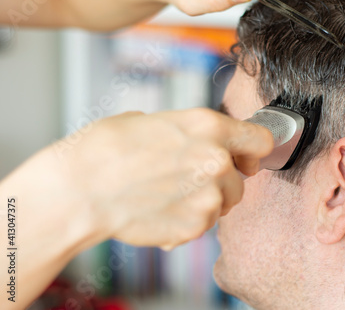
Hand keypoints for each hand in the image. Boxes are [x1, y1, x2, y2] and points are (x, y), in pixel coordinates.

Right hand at [54, 109, 272, 249]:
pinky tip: (162, 211)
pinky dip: (190, 221)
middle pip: (242, 177)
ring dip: (207, 201)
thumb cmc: (106, 150)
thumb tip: (196, 139)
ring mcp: (209, 195)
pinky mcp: (197, 225)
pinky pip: (206, 223)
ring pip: (226, 202)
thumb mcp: (151, 122)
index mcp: (208, 126)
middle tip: (192, 180)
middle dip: (223, 180)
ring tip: (172, 195)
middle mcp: (217, 159)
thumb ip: (187, 131)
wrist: (81, 190)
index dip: (252, 150)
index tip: (244, 157)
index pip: (261, 139)